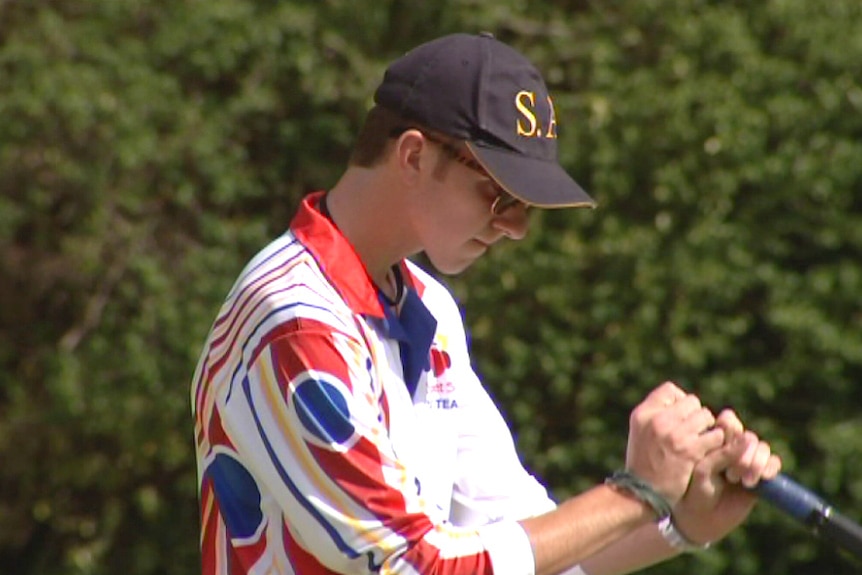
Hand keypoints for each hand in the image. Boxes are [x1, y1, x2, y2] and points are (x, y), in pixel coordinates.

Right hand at [625, 382, 725, 505]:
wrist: (642, 494)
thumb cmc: (644, 464)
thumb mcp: (641, 433)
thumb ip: (656, 416)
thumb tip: (681, 402)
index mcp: (643, 413)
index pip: (670, 390)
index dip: (680, 401)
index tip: (680, 417)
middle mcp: (658, 420)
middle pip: (692, 402)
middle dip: (696, 416)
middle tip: (695, 432)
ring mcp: (674, 434)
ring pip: (706, 417)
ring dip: (709, 429)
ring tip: (703, 442)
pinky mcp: (690, 450)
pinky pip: (715, 436)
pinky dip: (717, 443)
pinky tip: (710, 452)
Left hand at [672, 409, 781, 544]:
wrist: (702, 518)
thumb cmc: (695, 490)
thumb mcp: (703, 470)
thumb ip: (722, 454)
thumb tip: (748, 437)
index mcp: (714, 439)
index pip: (728, 421)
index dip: (730, 431)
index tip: (721, 448)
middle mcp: (733, 446)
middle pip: (748, 435)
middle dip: (743, 454)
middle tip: (732, 475)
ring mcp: (749, 459)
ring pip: (762, 447)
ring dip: (755, 462)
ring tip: (743, 481)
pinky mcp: (762, 475)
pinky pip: (774, 462)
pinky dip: (769, 468)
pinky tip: (757, 481)